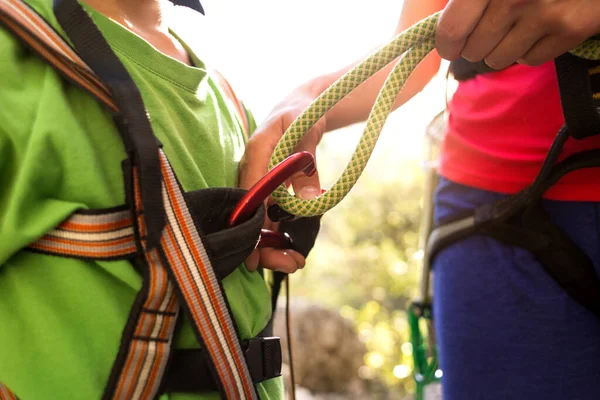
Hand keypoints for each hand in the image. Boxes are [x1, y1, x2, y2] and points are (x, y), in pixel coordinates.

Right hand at [240, 87, 326, 272]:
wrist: (305, 106)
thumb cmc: (304, 112)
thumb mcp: (308, 132)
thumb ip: (306, 166)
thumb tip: (309, 203)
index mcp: (255, 154)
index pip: (248, 196)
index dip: (250, 227)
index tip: (257, 256)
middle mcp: (252, 171)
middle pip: (250, 215)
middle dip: (264, 244)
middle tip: (290, 264)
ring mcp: (260, 181)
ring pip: (260, 219)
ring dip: (273, 244)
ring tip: (294, 263)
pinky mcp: (271, 188)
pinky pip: (272, 215)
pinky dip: (280, 234)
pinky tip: (291, 251)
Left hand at [435, 0, 599, 68]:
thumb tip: (445, 32)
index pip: (452, 29)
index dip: (446, 44)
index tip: (450, 48)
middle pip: (474, 50)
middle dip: (477, 45)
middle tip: (492, 28)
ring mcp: (545, 14)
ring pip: (498, 60)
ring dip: (502, 49)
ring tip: (518, 25)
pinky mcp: (570, 30)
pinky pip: (529, 60)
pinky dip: (529, 50)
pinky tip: (539, 28)